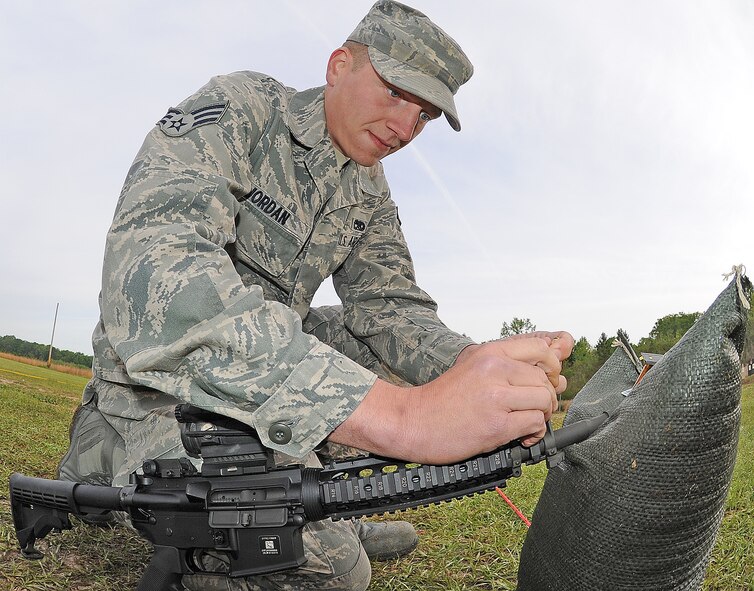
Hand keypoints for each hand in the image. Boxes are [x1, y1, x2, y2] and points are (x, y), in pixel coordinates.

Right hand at [331, 331, 573, 463]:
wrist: (412, 421)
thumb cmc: (442, 399)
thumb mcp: (471, 367)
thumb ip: (503, 363)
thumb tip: (545, 370)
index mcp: (489, 353)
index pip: (539, 349)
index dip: (552, 366)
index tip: (548, 379)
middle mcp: (494, 369)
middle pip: (545, 379)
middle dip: (546, 397)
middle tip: (533, 409)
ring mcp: (496, 397)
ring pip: (544, 401)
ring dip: (541, 416)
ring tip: (526, 423)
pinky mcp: (497, 425)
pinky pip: (534, 424)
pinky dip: (533, 434)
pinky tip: (520, 437)